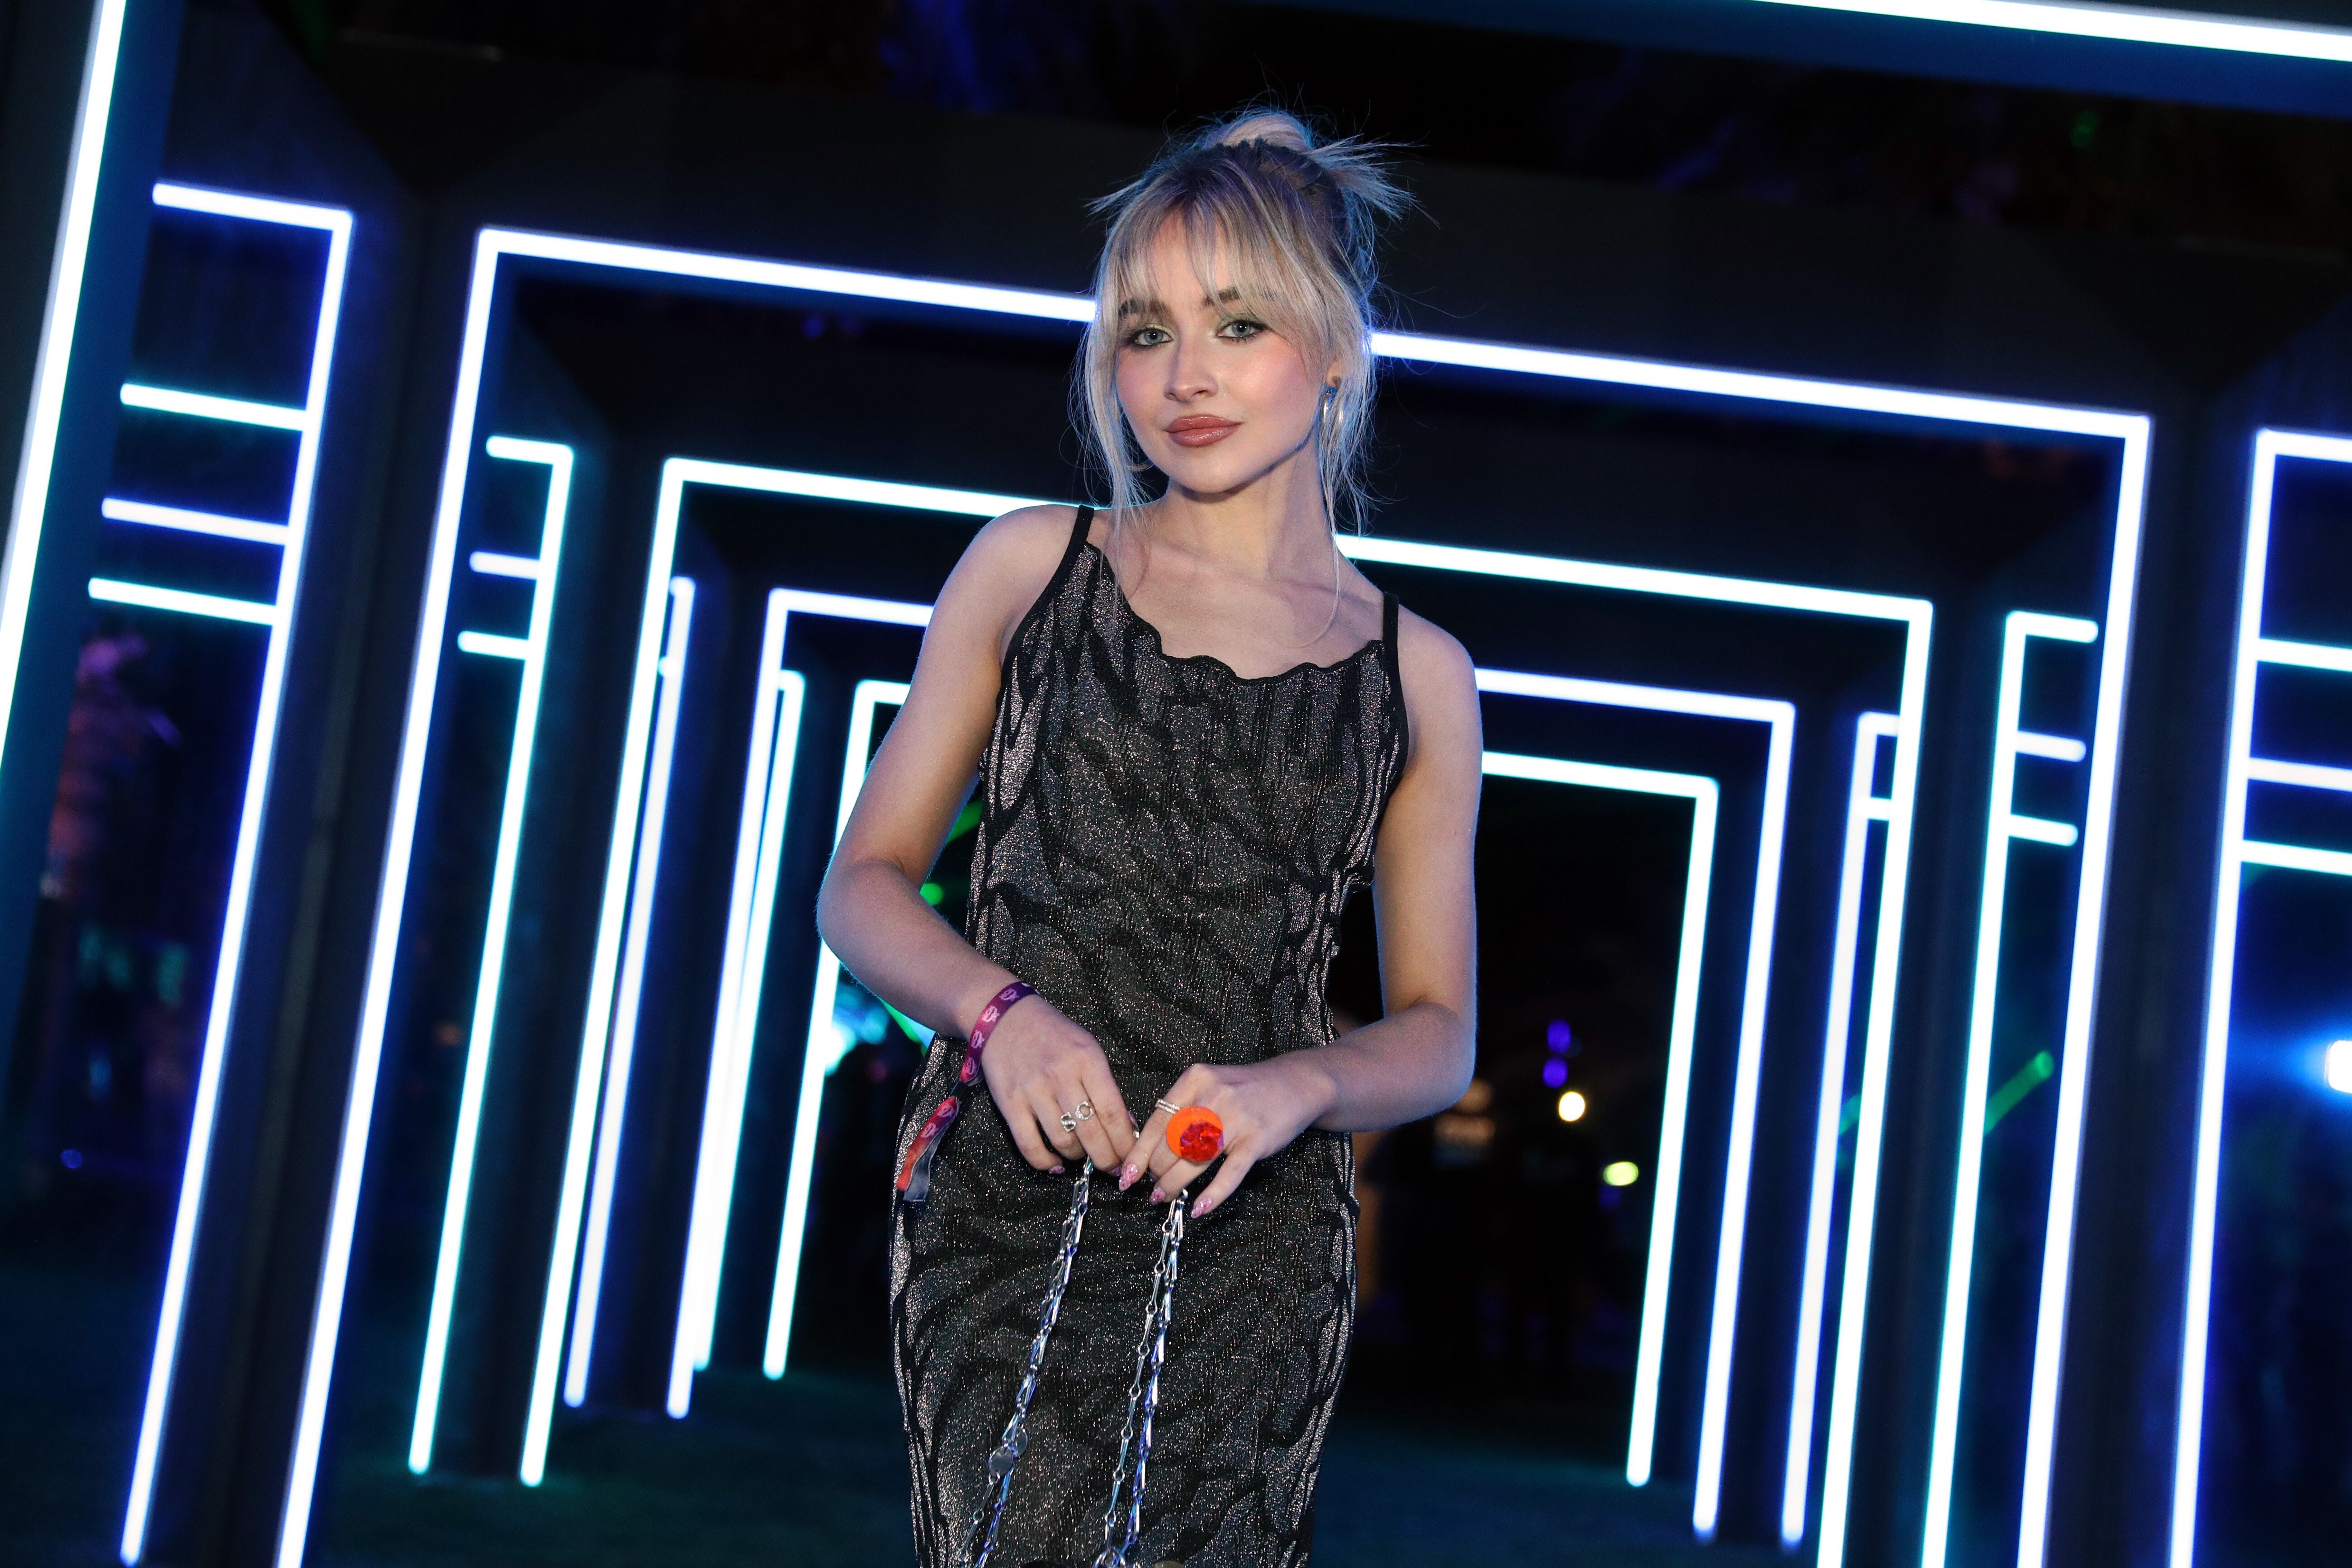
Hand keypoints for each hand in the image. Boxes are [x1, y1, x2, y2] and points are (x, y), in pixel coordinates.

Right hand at [976, 994, 1135, 1173]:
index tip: (1132, 1157)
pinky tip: (1056, 1164)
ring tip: (1083, 1155)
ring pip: (1063, 1141)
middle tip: (1112, 1168)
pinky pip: (1029, 1145)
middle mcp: (1061, 1075)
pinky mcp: (1009, 1103)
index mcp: (1087, 1059)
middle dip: (1107, 1159)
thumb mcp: (1088, 1049)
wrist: (1004, 1017)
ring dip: (1078, 1157)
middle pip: (1091, 1132)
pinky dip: (1045, 1162)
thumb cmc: (1054, 1035)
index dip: (1125, 1143)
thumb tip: (1125, 1127)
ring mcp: (1033, 1090)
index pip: (1113, 1112)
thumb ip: (1105, 1085)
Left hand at [1123, 1055, 1335, 1216]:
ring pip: (1194, 1160)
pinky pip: (1228, 1174)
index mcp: (1195, 1079)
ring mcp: (1236, 1118)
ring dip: (1174, 1184)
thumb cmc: (1245, 1090)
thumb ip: (1182, 1108)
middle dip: (1156, 1171)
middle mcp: (1213, 1095)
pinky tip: (1199, 1208)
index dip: (1139, 1153)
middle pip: (1171, 1144)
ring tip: (1163, 1198)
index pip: (1157, 1121)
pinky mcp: (1256, 1139)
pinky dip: (1212, 1194)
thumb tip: (1149, 1147)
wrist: (1295, 1083)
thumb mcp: (1210, 1085)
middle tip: (1151, 1187)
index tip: (1127, 1174)